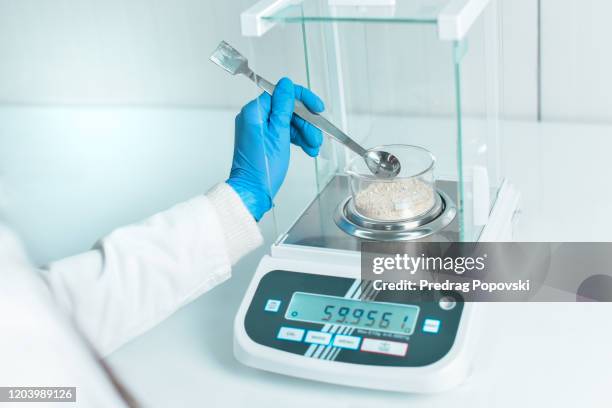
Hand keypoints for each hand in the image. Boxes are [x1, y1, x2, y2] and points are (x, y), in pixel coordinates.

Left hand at [227, 78, 324, 220]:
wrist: (253, 191)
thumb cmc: (263, 168)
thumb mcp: (279, 133)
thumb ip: (283, 106)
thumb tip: (286, 85)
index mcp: (254, 112)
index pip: (282, 94)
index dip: (303, 100)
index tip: (318, 108)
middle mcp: (254, 118)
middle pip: (287, 109)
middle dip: (305, 122)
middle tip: (316, 137)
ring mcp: (259, 129)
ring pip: (288, 122)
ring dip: (304, 133)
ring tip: (314, 147)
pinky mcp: (264, 140)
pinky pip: (284, 132)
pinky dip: (297, 139)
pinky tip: (307, 148)